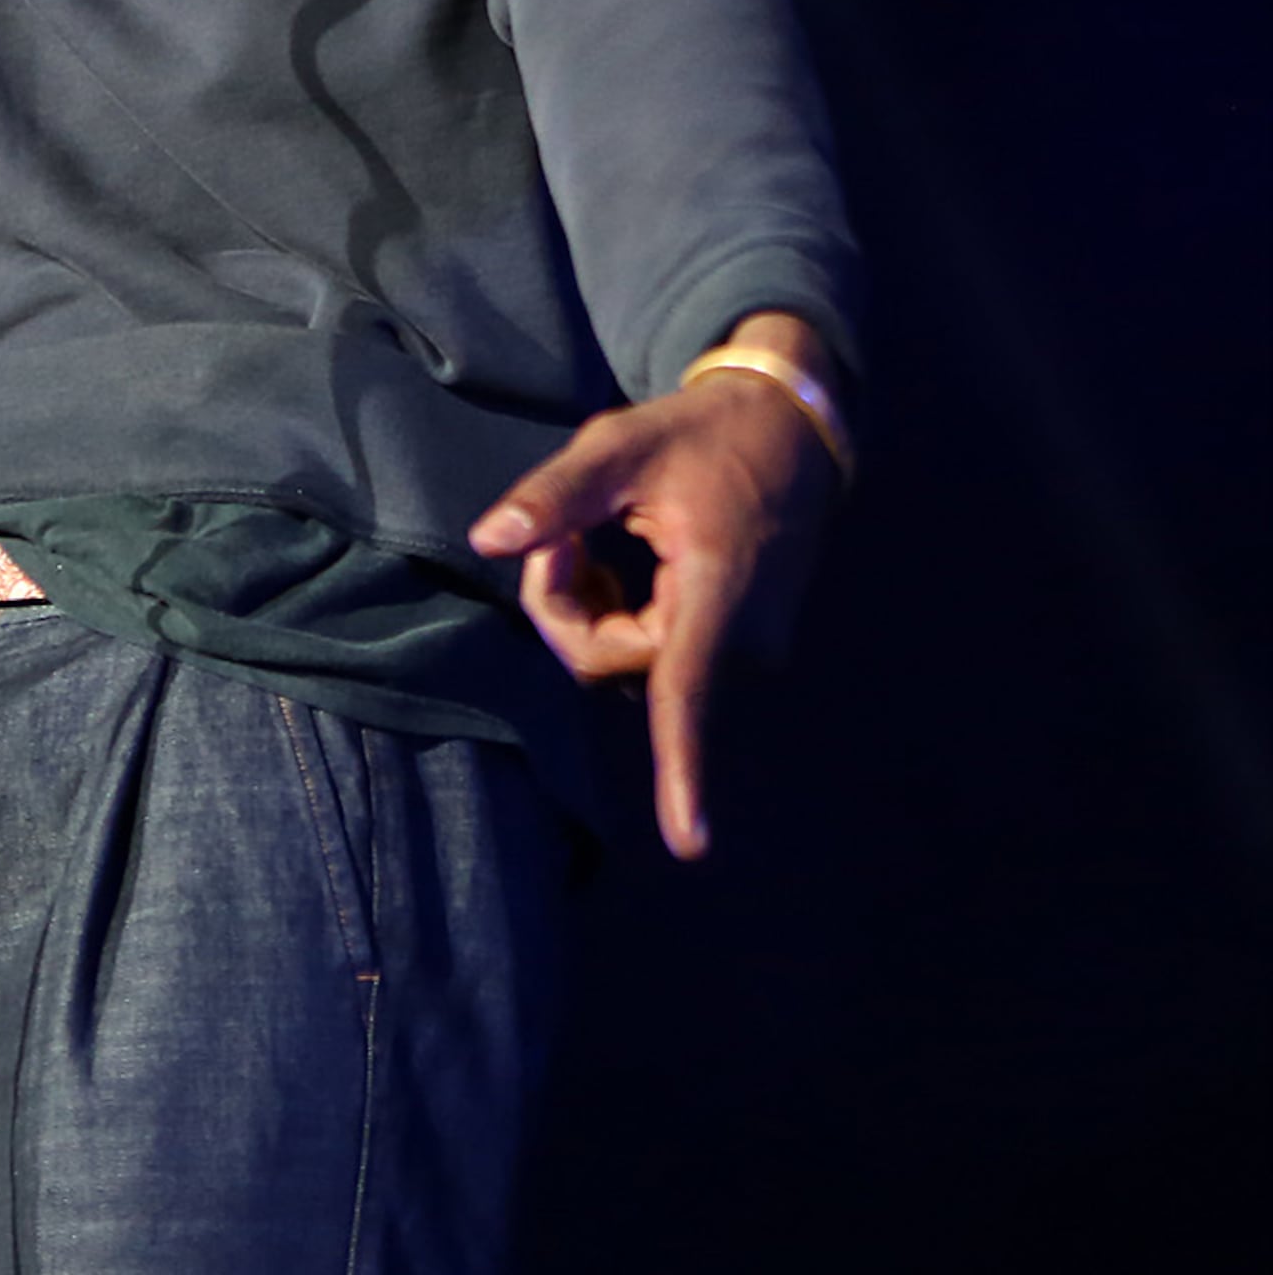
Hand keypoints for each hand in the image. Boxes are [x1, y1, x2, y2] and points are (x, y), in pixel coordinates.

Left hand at [471, 319, 839, 860]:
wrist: (789, 432)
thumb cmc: (704, 437)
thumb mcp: (620, 447)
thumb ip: (555, 497)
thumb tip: (486, 540)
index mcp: (717, 593)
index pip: (686, 693)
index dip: (683, 770)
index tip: (688, 842)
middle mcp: (740, 639)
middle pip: (611, 661)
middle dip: (563, 606)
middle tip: (562, 533)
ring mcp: (744, 649)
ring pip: (624, 662)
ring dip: (588, 609)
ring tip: (595, 539)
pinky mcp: (735, 648)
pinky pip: (648, 655)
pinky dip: (617, 614)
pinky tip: (620, 564)